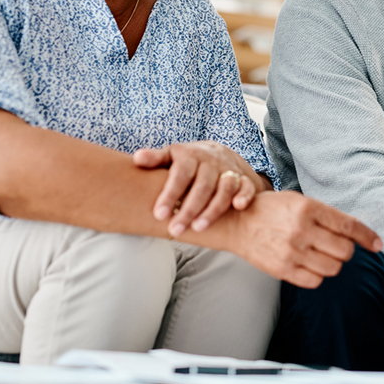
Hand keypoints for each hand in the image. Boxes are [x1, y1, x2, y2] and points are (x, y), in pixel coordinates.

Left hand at [134, 141, 270, 236]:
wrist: (219, 154)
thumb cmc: (188, 161)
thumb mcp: (171, 156)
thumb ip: (155, 159)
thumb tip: (137, 159)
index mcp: (190, 156)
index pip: (180, 174)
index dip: (170, 193)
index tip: (160, 214)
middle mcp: (211, 162)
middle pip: (202, 185)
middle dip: (189, 209)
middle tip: (175, 229)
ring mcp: (228, 170)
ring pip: (224, 188)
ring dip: (213, 209)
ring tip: (199, 228)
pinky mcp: (243, 179)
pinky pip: (247, 186)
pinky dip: (245, 195)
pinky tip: (237, 207)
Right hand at [226, 191, 383, 288]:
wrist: (237, 222)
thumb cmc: (272, 210)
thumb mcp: (299, 201)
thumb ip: (325, 215)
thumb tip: (355, 230)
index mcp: (308, 208)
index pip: (348, 225)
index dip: (367, 236)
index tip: (378, 245)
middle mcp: (301, 230)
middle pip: (345, 250)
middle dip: (346, 250)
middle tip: (335, 246)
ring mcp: (292, 251)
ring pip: (333, 268)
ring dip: (332, 264)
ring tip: (320, 255)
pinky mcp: (282, 269)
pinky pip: (315, 281)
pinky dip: (317, 275)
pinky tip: (309, 265)